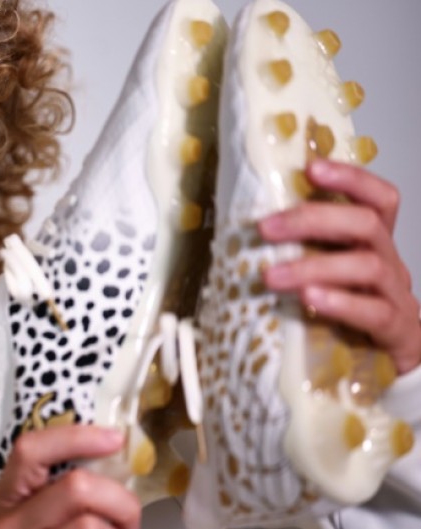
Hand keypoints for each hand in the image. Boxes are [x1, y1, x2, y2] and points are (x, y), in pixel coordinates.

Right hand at [0, 425, 140, 528]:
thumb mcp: (38, 515)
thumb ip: (61, 487)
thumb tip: (114, 454)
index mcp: (5, 501)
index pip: (31, 451)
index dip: (76, 437)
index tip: (114, 437)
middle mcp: (11, 527)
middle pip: (77, 487)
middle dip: (119, 499)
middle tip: (127, 516)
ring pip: (94, 525)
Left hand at [259, 158, 420, 373]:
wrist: (392, 367)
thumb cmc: (351, 314)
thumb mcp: (328, 275)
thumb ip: (304, 251)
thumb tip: (247, 230)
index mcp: (374, 244)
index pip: (379, 199)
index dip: (351, 178)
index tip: (311, 168)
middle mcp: (389, 263)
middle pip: (366, 225)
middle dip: (313, 220)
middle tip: (266, 228)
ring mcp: (396, 297)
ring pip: (367, 267)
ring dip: (314, 266)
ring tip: (271, 276)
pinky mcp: (398, 332)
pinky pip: (375, 313)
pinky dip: (340, 303)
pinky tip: (310, 299)